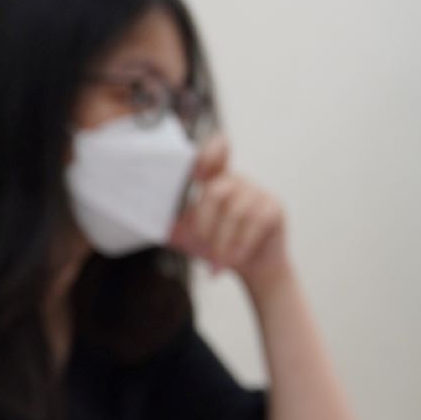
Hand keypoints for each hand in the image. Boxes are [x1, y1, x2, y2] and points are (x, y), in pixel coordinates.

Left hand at [169, 136, 288, 292]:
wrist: (251, 266)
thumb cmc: (217, 246)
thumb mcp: (190, 237)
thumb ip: (173, 226)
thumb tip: (147, 222)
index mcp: (213, 182)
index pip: (213, 156)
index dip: (209, 153)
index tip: (199, 162)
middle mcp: (235, 181)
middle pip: (215, 193)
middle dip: (204, 225)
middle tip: (200, 247)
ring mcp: (257, 192)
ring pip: (235, 213)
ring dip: (222, 243)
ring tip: (216, 263)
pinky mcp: (273, 208)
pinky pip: (255, 223)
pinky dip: (240, 245)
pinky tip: (232, 261)